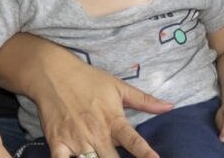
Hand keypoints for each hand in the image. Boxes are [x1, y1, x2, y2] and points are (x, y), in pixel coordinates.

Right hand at [17, 46, 171, 157]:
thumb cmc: (89, 79)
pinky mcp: (57, 143)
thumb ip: (144, 100)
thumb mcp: (119, 86)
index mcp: (113, 120)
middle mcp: (96, 133)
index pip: (134, 142)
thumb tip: (170, 106)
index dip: (145, 154)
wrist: (53, 73)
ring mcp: (76, 140)